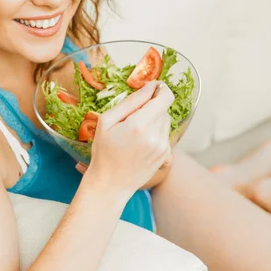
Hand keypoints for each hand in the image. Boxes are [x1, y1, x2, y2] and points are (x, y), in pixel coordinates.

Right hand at [75, 81, 174, 199]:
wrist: (110, 184)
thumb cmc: (104, 152)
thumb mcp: (107, 121)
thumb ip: (131, 102)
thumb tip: (150, 86)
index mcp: (139, 125)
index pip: (165, 97)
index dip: (160, 89)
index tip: (152, 88)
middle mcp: (156, 136)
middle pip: (163, 109)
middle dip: (150, 108)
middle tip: (131, 119)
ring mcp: (163, 147)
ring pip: (165, 121)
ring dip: (153, 121)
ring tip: (134, 133)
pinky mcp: (166, 155)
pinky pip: (165, 134)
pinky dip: (155, 134)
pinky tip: (140, 144)